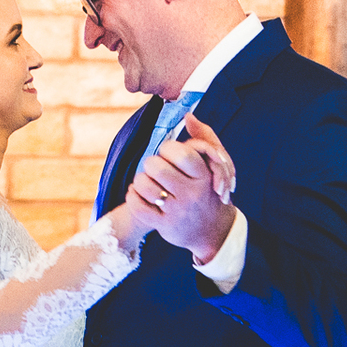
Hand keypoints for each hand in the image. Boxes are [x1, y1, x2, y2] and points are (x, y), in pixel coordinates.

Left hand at [127, 113, 237, 261]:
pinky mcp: (164, 226)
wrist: (213, 231)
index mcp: (204, 176)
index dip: (167, 149)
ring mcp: (177, 211)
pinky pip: (138, 207)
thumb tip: (188, 114)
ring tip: (144, 181)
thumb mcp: (214, 166)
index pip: (178, 152)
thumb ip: (204, 138)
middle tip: (153, 167)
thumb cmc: (209, 191)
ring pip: (144, 185)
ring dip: (139, 180)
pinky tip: (136, 193)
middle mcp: (192, 194)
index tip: (168, 154)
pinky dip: (132, 197)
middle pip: (156, 166)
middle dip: (150, 163)